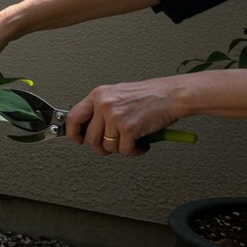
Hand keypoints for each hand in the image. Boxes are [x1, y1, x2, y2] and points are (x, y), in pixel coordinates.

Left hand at [65, 77, 185, 155]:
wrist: (172, 95)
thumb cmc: (150, 95)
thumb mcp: (118, 95)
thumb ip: (102, 109)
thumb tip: (90, 127)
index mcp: (98, 95)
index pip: (73, 117)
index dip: (73, 133)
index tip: (77, 140)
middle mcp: (104, 104)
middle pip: (91, 138)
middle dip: (102, 147)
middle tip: (114, 145)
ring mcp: (115, 116)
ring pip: (108, 146)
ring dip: (122, 149)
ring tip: (132, 141)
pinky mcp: (129, 128)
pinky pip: (125, 150)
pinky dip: (134, 151)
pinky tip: (141, 143)